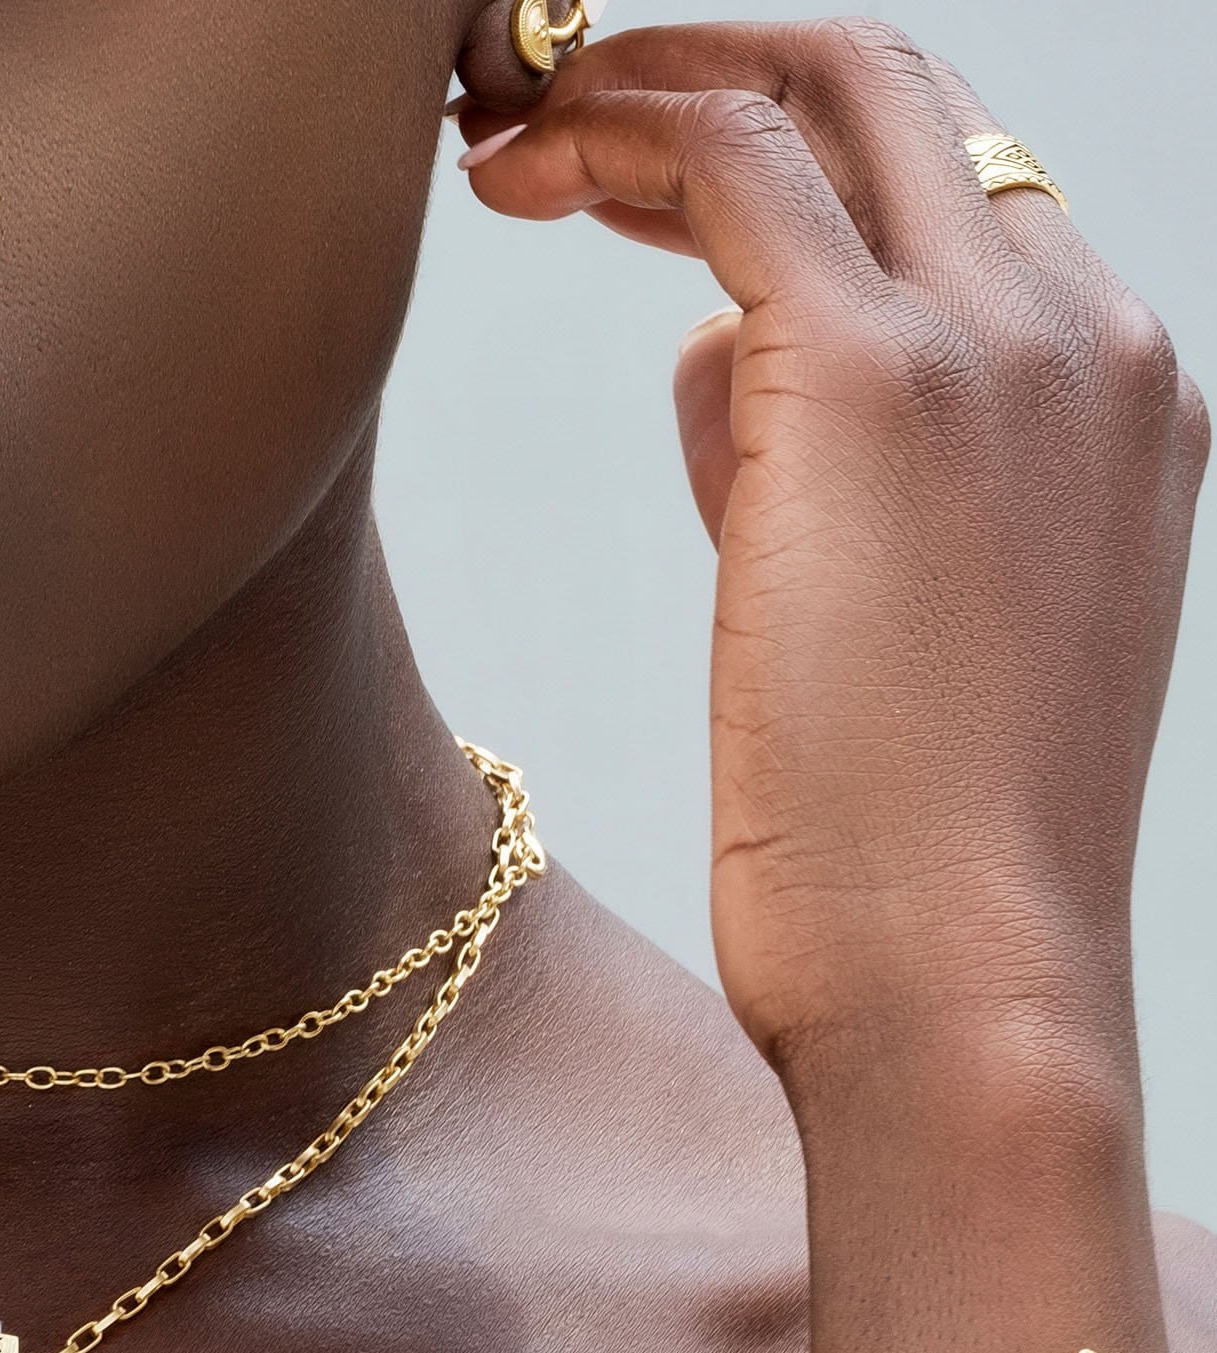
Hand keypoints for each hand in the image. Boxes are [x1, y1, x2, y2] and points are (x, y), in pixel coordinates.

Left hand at [456, 19, 1209, 1076]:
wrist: (966, 981)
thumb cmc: (916, 844)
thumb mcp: (899, 618)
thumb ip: (822, 458)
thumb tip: (710, 347)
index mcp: (1114, 394)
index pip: (953, 187)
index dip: (798, 151)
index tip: (659, 180)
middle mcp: (1085, 333)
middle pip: (901, 93)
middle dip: (724, 69)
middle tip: (572, 111)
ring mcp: (998, 343)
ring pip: (821, 95)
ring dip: (652, 92)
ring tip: (518, 144)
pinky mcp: (874, 381)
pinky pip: (736, 168)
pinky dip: (623, 139)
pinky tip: (521, 176)